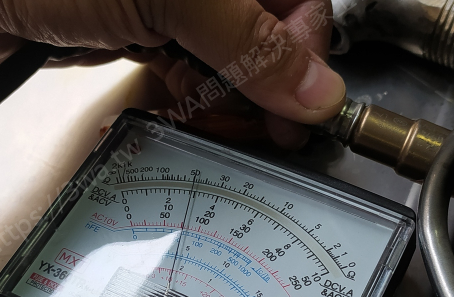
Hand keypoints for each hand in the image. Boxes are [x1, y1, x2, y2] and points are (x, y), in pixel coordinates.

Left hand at [0, 0, 346, 147]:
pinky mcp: (139, 32)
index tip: (304, 101)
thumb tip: (314, 87)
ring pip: (227, 55)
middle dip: (268, 80)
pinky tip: (191, 111)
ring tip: (227, 122)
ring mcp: (169, 4)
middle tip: (273, 127)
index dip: (305, 46)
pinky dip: (194, 96)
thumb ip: (248, 40)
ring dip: (232, 96)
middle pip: (264, 28)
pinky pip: (187, 70)